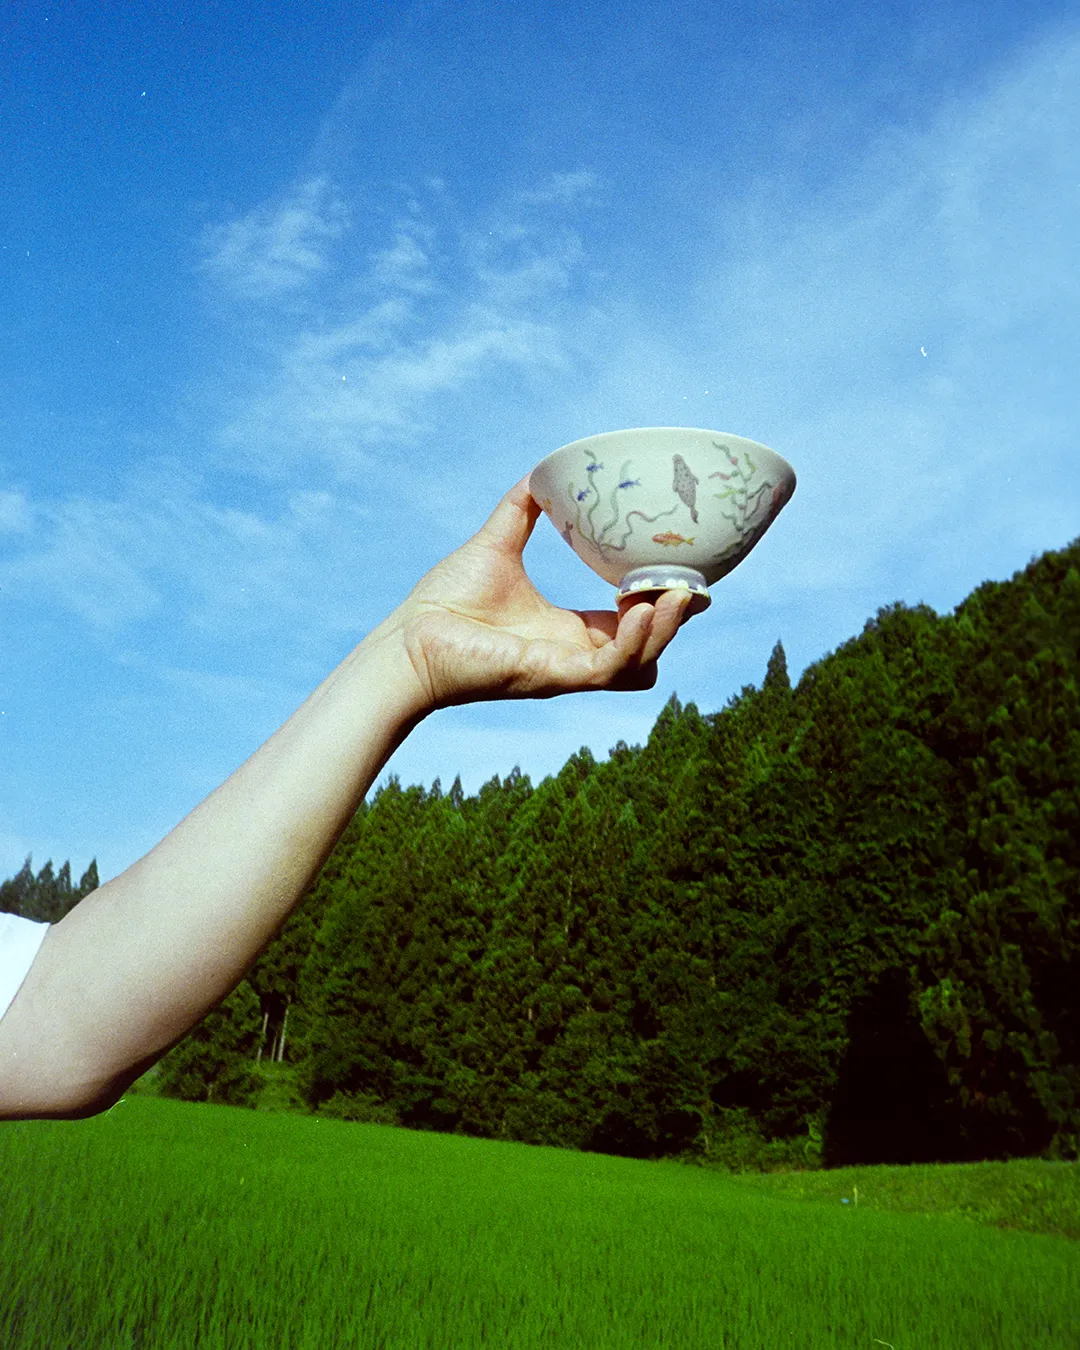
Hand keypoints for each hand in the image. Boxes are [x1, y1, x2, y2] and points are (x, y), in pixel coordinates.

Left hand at [388, 477, 694, 709]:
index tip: (683, 573)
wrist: (407, 639)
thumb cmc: (444, 602)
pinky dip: (633, 642)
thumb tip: (541, 470)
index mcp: (566, 631)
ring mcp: (566, 669)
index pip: (630, 623)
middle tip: (688, 585)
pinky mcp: (552, 676)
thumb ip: (523, 509)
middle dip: (674, 620)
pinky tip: (639, 609)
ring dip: (663, 633)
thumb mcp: (497, 543)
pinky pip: (611, 669)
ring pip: (641, 664)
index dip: (661, 603)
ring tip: (673, 596)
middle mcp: (573, 655)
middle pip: (648, 648)